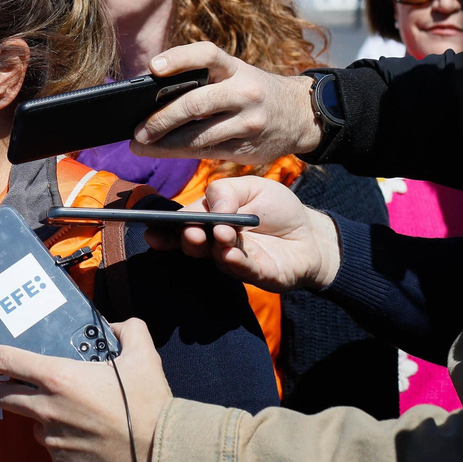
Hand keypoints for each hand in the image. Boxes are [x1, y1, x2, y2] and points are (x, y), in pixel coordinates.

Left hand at [0, 319, 169, 461]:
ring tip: (75, 416)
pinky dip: (64, 444)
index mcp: (58, 378)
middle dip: (10, 389)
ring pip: (33, 425)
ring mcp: (52, 441)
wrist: (162, 456)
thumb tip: (117, 325)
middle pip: (5, 397)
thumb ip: (128, 330)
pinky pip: (54, 451)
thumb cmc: (149, 405)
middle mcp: (47, 409)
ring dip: (44, 419)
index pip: (6, 360)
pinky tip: (89, 440)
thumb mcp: (143, 357)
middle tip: (30, 386)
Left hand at [130, 43, 320, 163]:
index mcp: (236, 68)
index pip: (206, 55)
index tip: (153, 68)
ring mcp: (248, 122)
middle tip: (137, 130)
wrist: (300, 114)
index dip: (178, 58)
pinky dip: (180, 152)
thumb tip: (151, 94)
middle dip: (160, 119)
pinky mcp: (247, 147)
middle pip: (194, 103)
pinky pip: (207, 152)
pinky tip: (161, 151)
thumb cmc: (252, 90)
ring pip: (198, 135)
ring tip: (140, 145)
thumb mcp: (236, 75)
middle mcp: (244, 92)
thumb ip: (203, 79)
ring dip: (164, 143)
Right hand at [144, 175, 339, 291]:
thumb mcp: (252, 186)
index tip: (150, 228)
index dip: (164, 228)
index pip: (182, 223)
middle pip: (192, 244)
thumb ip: (227, 190)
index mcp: (209, 221)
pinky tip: (232, 253)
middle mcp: (216, 244)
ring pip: (216, 257)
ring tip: (221, 235)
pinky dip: (236, 262)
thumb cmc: (277, 209)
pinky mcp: (258, 275)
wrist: (312, 234)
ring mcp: (235, 261)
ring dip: (214, 247)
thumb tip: (213, 204)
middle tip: (191, 232)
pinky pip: (244, 270)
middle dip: (186, 238)